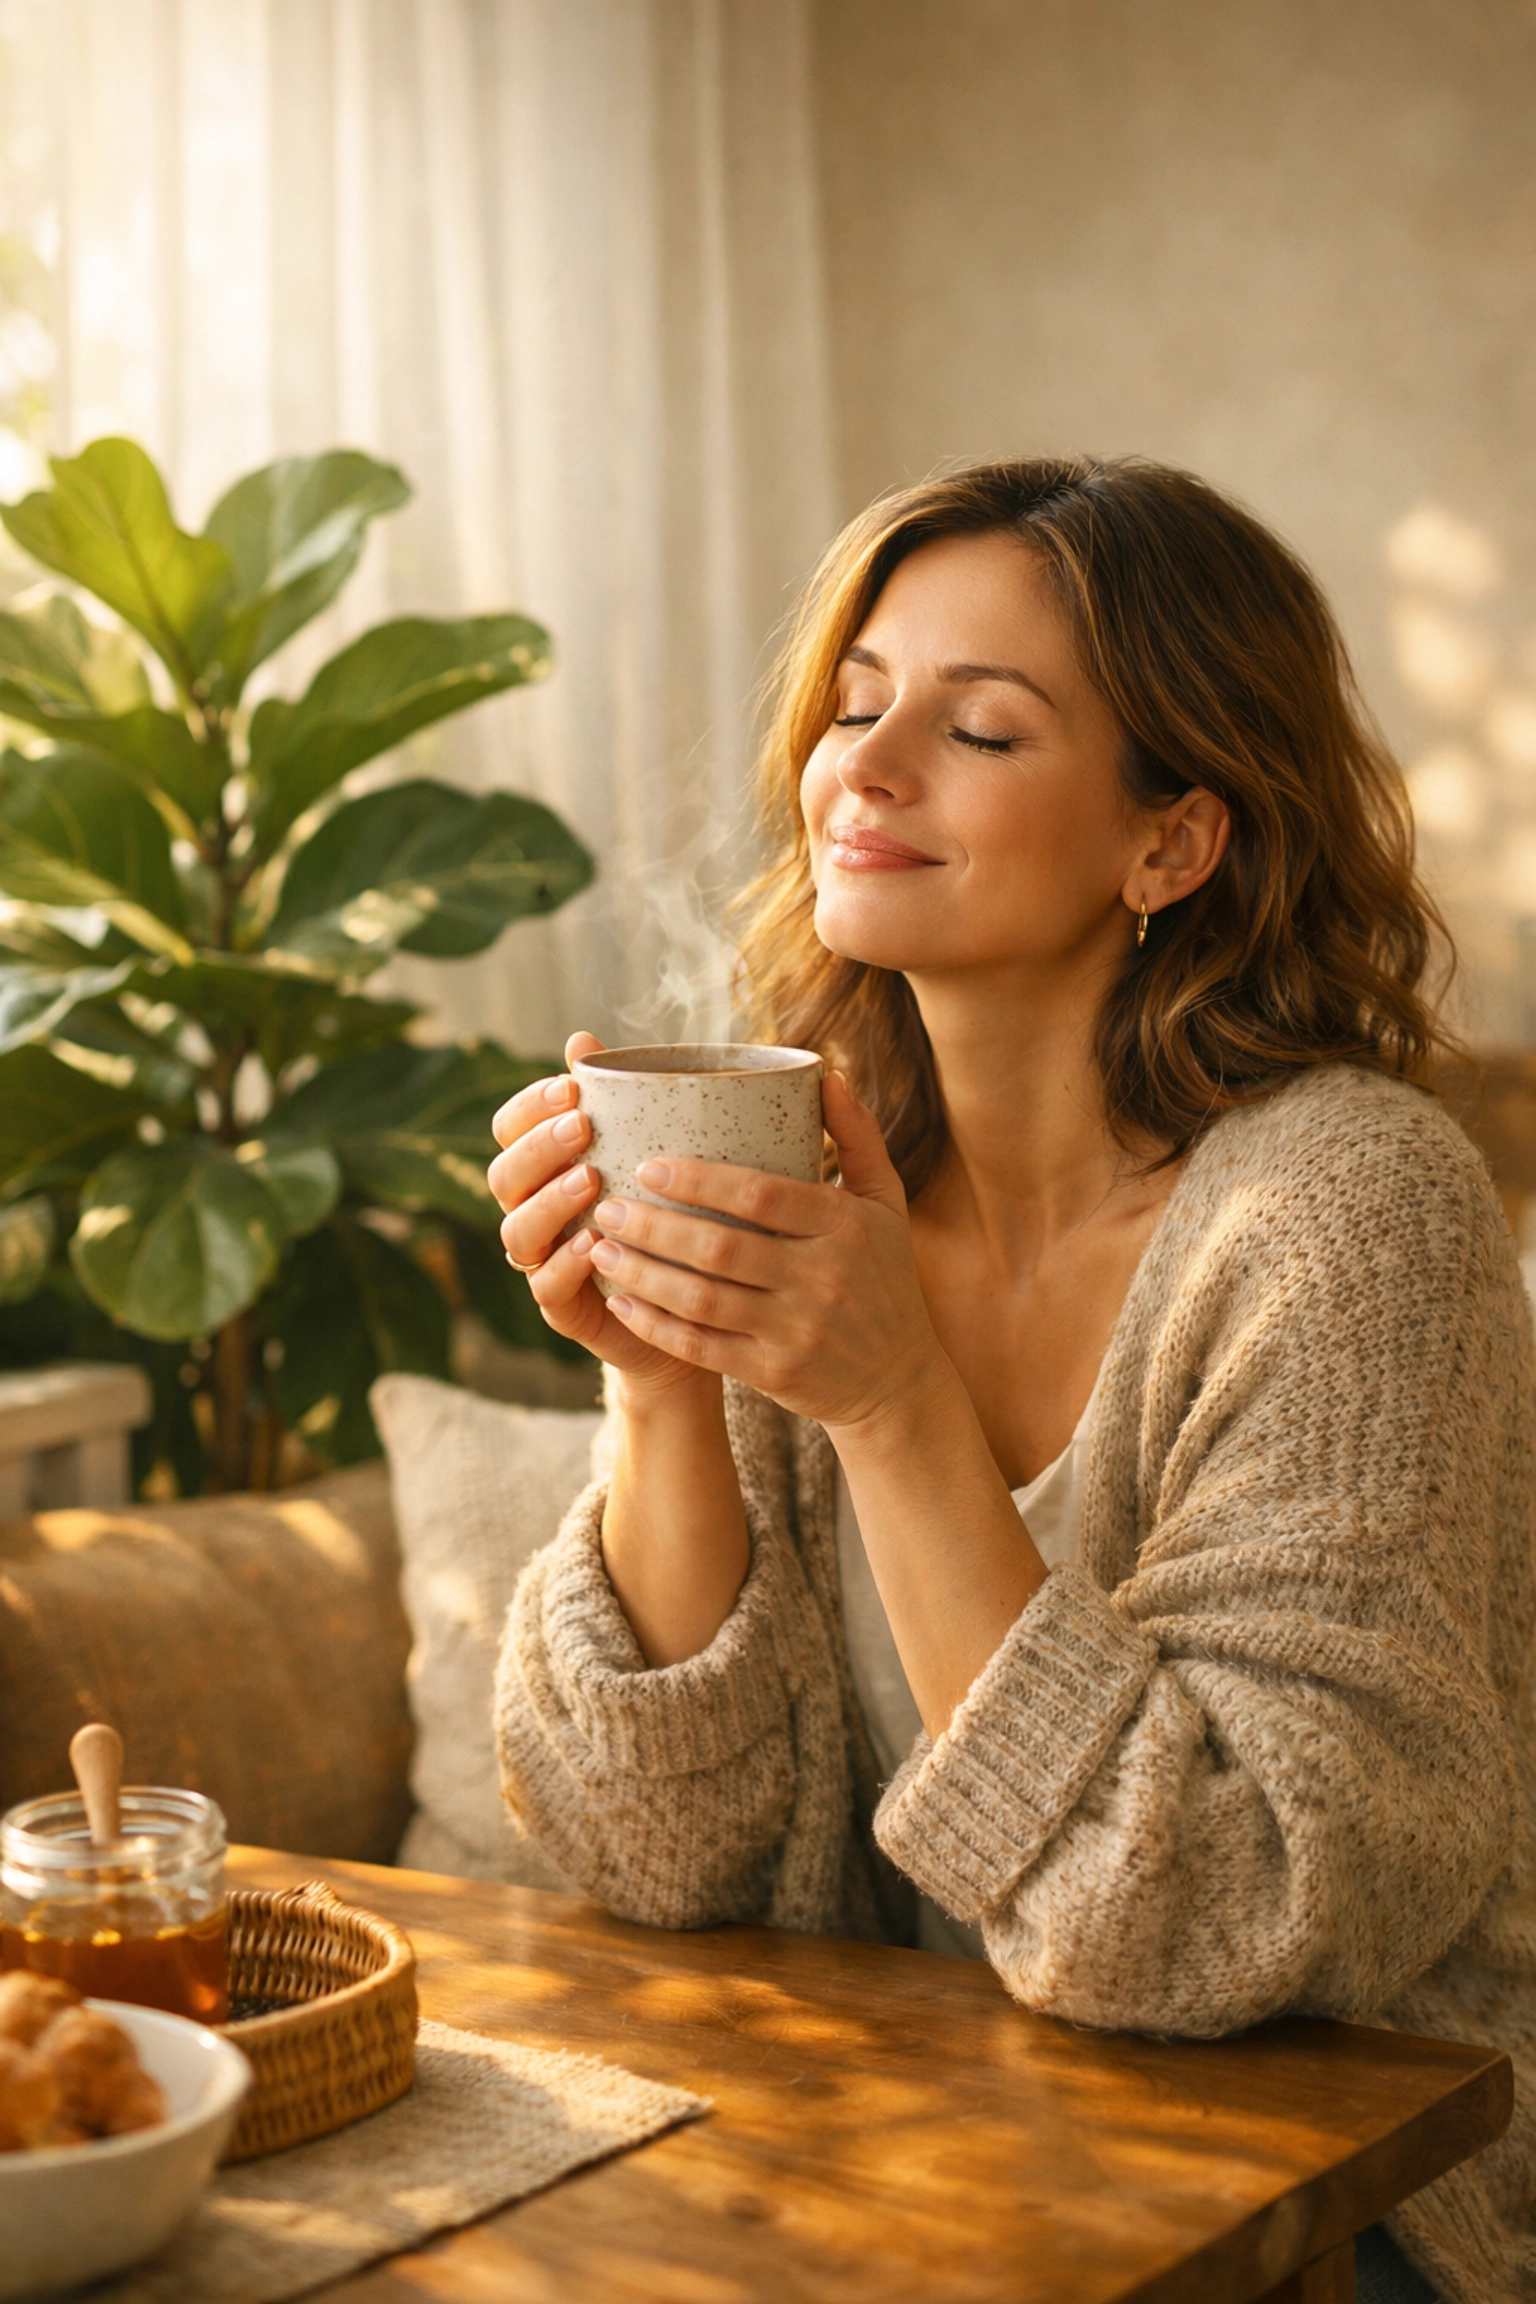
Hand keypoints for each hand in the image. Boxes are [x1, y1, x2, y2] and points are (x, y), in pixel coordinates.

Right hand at [486, 1032, 702, 1393]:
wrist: (696, 1304)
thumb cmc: (668, 1215)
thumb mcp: (652, 1154)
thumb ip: (620, 1102)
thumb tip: (582, 1035)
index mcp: (546, 1168)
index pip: (511, 1128)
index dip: (530, 1106)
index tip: (571, 1086)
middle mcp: (534, 1212)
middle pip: (504, 1175)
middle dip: (538, 1148)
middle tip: (581, 1128)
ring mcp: (544, 1261)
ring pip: (517, 1231)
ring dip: (549, 1202)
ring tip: (590, 1181)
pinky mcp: (564, 1308)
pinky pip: (546, 1286)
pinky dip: (566, 1263)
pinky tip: (595, 1242)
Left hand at [585, 1073, 949, 1434]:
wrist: (899, 1381)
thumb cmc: (884, 1278)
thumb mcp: (886, 1204)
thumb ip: (859, 1138)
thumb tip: (825, 1075)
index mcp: (845, 1226)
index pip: (762, 1196)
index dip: (699, 1181)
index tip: (648, 1166)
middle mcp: (822, 1278)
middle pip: (720, 1248)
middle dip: (654, 1226)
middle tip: (608, 1206)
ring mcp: (797, 1330)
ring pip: (702, 1299)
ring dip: (642, 1274)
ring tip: (600, 1248)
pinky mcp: (775, 1373)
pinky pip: (702, 1347)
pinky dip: (656, 1325)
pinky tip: (621, 1302)